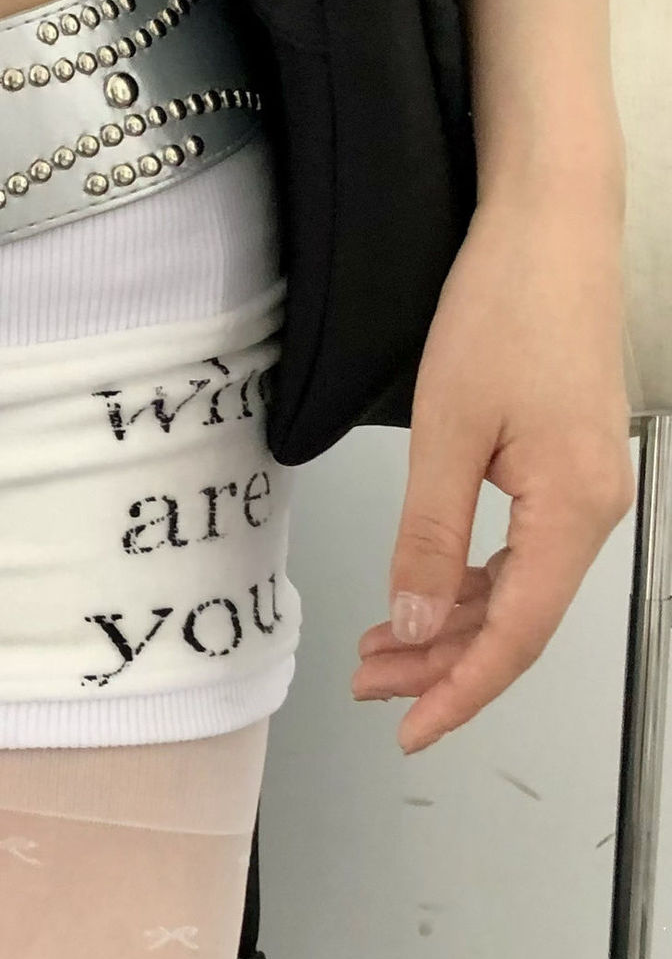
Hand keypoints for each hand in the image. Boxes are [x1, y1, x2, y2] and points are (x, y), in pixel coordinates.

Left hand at [350, 188, 634, 752]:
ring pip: (514, 588)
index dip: (461, 691)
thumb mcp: (448, 429)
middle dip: (440, 662)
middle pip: (516, 620)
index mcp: (573, 511)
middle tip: (366, 685)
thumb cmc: (506, 309)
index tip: (410, 728)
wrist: (548, 229)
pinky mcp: (562, 465)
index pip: (516, 635)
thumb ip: (430, 533)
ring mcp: (581, 488)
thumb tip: (412, 621)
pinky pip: (518, 548)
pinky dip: (466, 576)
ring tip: (379, 649)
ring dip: (447, 621)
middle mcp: (592, 509)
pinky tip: (423, 589)